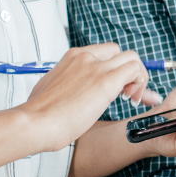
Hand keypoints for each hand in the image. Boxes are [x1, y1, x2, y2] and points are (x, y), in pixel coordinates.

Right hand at [19, 44, 156, 154]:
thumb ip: (68, 83)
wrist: (35, 123)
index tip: (121, 89)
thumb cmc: (40, 115)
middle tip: (128, 96)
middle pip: (121, 53)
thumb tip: (76, 92)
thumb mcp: (52, 88)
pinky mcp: (105, 81)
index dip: (118, 70)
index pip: (106, 53)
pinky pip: (135, 70)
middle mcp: (86, 57)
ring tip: (131, 100)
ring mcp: (96, 67)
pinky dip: (141, 83)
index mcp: (73, 57)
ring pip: (132, 59)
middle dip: (131, 73)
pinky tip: (132, 100)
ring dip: (139, 78)